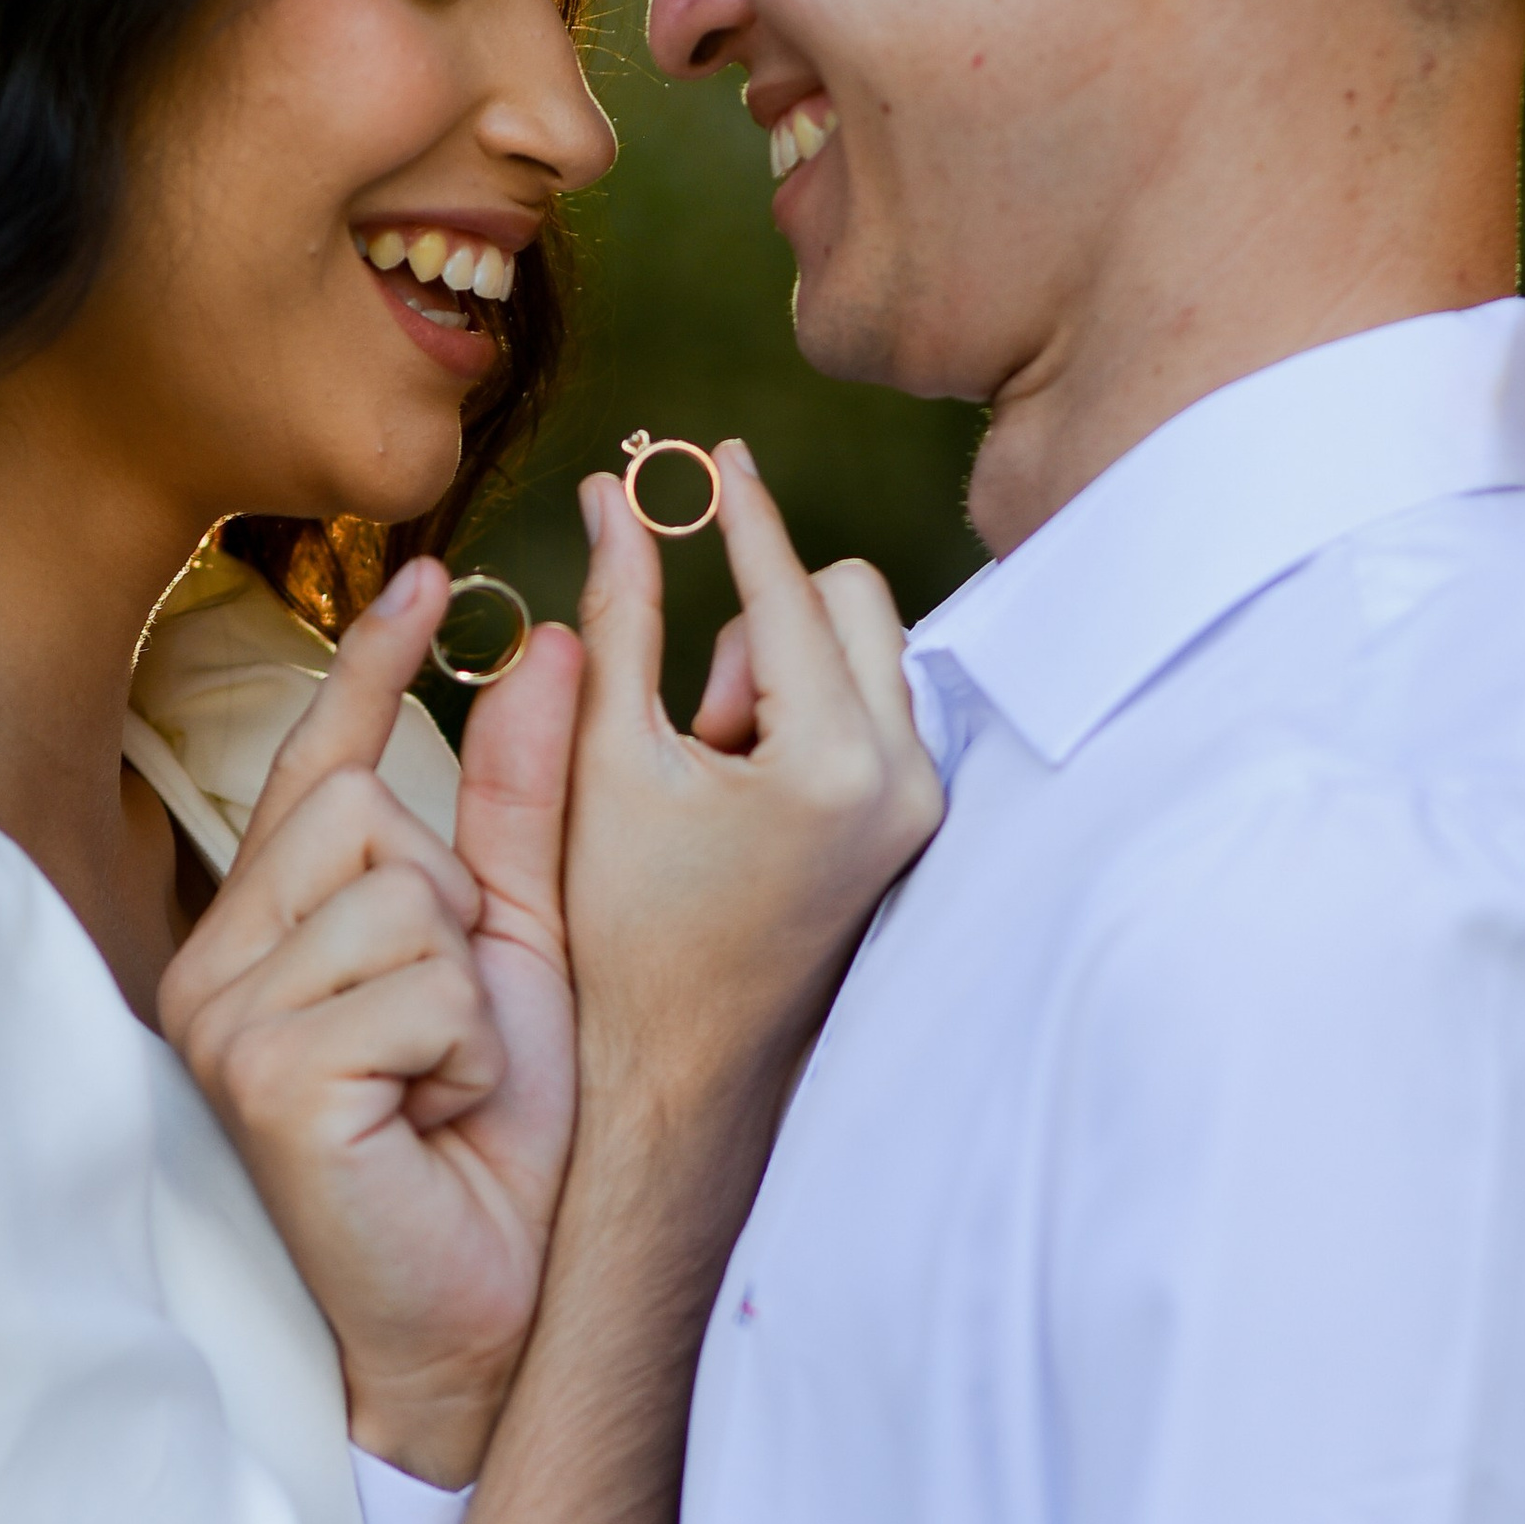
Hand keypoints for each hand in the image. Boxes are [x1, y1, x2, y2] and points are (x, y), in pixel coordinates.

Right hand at [159, 558, 583, 1486]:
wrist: (495, 1304)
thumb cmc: (495, 1141)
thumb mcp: (516, 948)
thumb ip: (514, 805)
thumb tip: (549, 645)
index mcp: (271, 922)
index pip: (315, 758)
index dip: (372, 666)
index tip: (426, 575)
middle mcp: (221, 958)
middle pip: (362, 803)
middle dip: (452, 902)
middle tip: (454, 1026)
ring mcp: (225, 1015)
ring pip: (395, 889)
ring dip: (464, 989)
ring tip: (443, 1080)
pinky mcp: (260, 1073)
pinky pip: (410, 979)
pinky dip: (461, 1048)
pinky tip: (431, 1116)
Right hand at [564, 443, 942, 1216]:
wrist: (671, 1070)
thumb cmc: (618, 931)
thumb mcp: (601, 758)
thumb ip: (618, 616)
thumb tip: (616, 501)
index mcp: (831, 766)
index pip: (786, 587)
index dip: (739, 512)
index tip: (712, 453)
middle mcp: (905, 783)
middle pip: (848, 597)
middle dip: (760, 624)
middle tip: (694, 721)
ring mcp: (923, 809)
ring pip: (865, 648)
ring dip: (783, 672)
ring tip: (711, 771)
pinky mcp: (918, 826)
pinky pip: (874, 706)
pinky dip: (809, 712)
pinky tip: (747, 790)